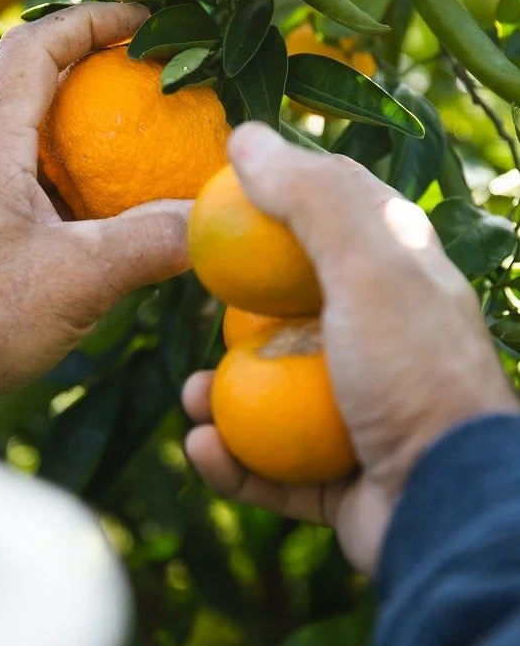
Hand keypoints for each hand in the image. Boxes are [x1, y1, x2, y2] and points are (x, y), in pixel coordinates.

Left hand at [0, 3, 191, 432]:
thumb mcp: (78, 281)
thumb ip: (151, 242)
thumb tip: (212, 217)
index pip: (32, 47)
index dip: (88, 19)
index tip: (143, 21)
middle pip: (13, 76)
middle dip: (72, 57)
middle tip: (129, 68)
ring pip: (15, 129)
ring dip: (65, 118)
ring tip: (122, 132)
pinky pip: (20, 180)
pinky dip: (61, 175)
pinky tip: (98, 209)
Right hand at [182, 122, 517, 574]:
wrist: (452, 509)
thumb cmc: (413, 374)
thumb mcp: (367, 267)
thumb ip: (310, 198)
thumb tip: (247, 137)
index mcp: (403, 285)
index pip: (340, 221)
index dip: (284, 200)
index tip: (225, 201)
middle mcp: (385, 345)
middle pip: (294, 313)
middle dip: (241, 316)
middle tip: (206, 314)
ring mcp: (362, 417)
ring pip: (274, 396)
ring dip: (222, 397)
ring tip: (192, 398)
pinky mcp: (342, 481)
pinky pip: (272, 467)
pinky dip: (233, 460)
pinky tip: (202, 449)